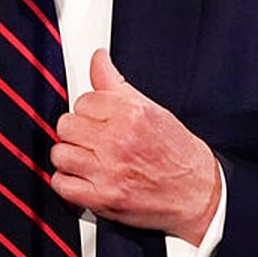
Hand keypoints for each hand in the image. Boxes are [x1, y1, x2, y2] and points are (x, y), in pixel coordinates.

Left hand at [50, 49, 220, 242]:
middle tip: (92, 140)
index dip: (89, 111)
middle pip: (66, 126)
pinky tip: (83, 179)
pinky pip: (62, 184)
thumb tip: (98, 58)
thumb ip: (116, 84)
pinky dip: (68, 183)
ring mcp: (108, 171)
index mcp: (130, 114)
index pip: (82, 101)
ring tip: (87, 159)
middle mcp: (118, 141)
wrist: (197, 191)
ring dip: (70, 157)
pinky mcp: (102, 198)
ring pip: (59, 154)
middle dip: (77, 132)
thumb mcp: (150, 109)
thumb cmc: (176, 151)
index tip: (98, 121)